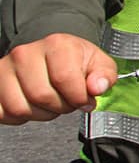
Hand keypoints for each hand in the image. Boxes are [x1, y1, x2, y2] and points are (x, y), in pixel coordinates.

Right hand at [0, 34, 117, 124]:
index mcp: (56, 45)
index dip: (78, 97)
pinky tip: (31, 105)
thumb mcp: (98, 63)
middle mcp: (25, 54)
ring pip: (20, 107)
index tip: (85, 99)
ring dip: (40, 114)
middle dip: (60, 107)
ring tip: (49, 103)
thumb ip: (105, 75)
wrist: (50, 55)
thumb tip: (97, 87)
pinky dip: (18, 117)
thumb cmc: (74, 61)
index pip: (65, 78)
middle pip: (42, 96)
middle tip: (66, 101)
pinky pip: (2, 113)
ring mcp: (5, 69)